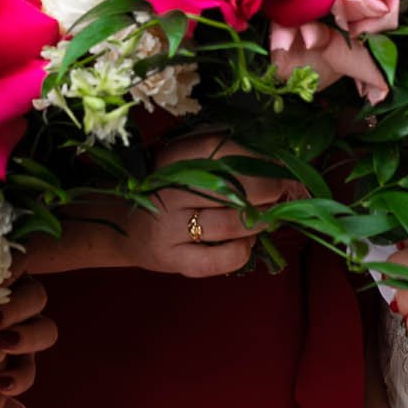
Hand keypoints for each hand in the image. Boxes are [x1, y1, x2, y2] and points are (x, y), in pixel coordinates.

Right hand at [114, 132, 300, 278]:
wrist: (126, 228)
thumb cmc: (169, 191)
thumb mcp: (185, 164)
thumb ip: (223, 158)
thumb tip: (276, 164)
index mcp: (172, 158)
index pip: (218, 148)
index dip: (255, 156)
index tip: (278, 165)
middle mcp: (168, 190)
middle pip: (230, 186)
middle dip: (268, 190)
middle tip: (281, 193)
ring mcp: (169, 227)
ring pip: (229, 223)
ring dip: (259, 221)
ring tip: (266, 218)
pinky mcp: (172, 259)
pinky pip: (218, 259)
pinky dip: (241, 251)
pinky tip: (244, 244)